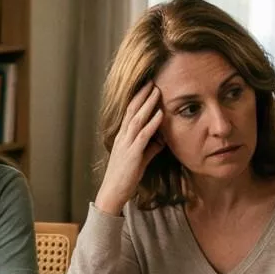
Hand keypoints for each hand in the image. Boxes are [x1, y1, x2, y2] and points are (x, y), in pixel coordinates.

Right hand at [94, 83, 164, 214]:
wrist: (113, 192)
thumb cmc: (125, 177)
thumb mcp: (140, 160)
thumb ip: (150, 148)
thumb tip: (162, 139)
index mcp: (122, 137)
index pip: (130, 113)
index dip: (138, 99)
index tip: (147, 87)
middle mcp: (123, 137)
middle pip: (132, 110)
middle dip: (142, 95)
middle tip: (152, 80)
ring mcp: (126, 145)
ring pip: (137, 119)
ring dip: (148, 104)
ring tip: (157, 91)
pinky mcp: (132, 154)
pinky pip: (143, 135)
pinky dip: (152, 124)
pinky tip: (159, 114)